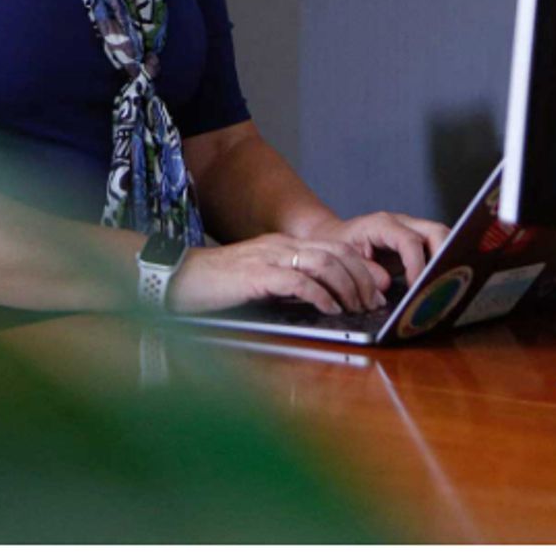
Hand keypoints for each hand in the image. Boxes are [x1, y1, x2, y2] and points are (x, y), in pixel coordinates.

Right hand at [166, 234, 388, 315]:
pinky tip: (330, 310)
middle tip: (374, 304)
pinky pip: (299, 281)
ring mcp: (270, 257)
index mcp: (285, 245)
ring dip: (348, 288)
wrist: (179, 278)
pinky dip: (320, 296)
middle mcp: (282, 246)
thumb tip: (321, 303)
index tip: (376, 291)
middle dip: (363, 279)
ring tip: (357, 308)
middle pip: (338, 253)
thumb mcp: (261, 282)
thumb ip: (288, 285)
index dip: (362, 269)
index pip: (335, 248)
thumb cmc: (218, 286)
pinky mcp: (258, 274)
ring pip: (325, 264)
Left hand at [304, 211, 450, 290]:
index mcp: (382, 225)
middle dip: (445, 256)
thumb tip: (387, 284)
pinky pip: (438, 247)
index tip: (418, 286)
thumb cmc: (339, 246)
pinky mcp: (417, 242)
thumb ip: (365, 270)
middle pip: (436, 231)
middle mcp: (402, 223)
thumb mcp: (345, 259)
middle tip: (443, 283)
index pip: (409, 241)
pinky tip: (444, 281)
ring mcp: (412, 230)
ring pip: (442, 236)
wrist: (335, 236)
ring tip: (449, 283)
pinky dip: (444, 262)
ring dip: (448, 258)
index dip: (417, 264)